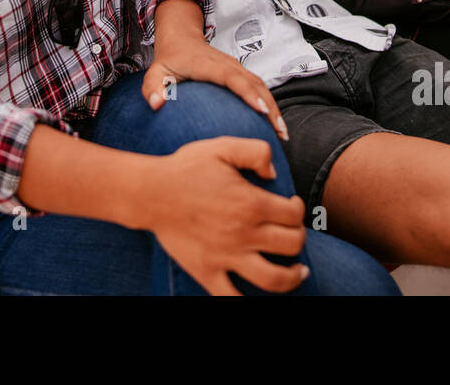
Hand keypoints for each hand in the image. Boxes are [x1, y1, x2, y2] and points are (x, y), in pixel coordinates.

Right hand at [142, 137, 307, 295]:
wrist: (150, 193)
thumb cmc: (186, 168)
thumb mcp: (222, 147)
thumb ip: (256, 152)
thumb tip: (274, 173)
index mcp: (250, 203)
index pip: (294, 214)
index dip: (299, 209)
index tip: (292, 205)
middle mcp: (243, 233)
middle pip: (292, 244)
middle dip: (299, 237)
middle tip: (293, 232)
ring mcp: (226, 257)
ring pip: (273, 278)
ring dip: (292, 277)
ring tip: (298, 272)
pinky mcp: (207, 272)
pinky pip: (232, 297)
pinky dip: (247, 302)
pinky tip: (257, 296)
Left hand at [144, 31, 287, 140]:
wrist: (182, 39)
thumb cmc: (170, 60)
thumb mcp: (155, 72)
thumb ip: (152, 87)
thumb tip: (156, 104)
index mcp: (209, 65)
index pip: (232, 78)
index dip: (248, 93)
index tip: (261, 110)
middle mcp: (228, 65)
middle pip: (254, 84)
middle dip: (270, 106)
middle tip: (280, 132)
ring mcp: (237, 68)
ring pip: (261, 86)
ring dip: (274, 108)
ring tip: (282, 133)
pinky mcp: (241, 73)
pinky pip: (259, 88)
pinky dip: (269, 104)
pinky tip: (274, 125)